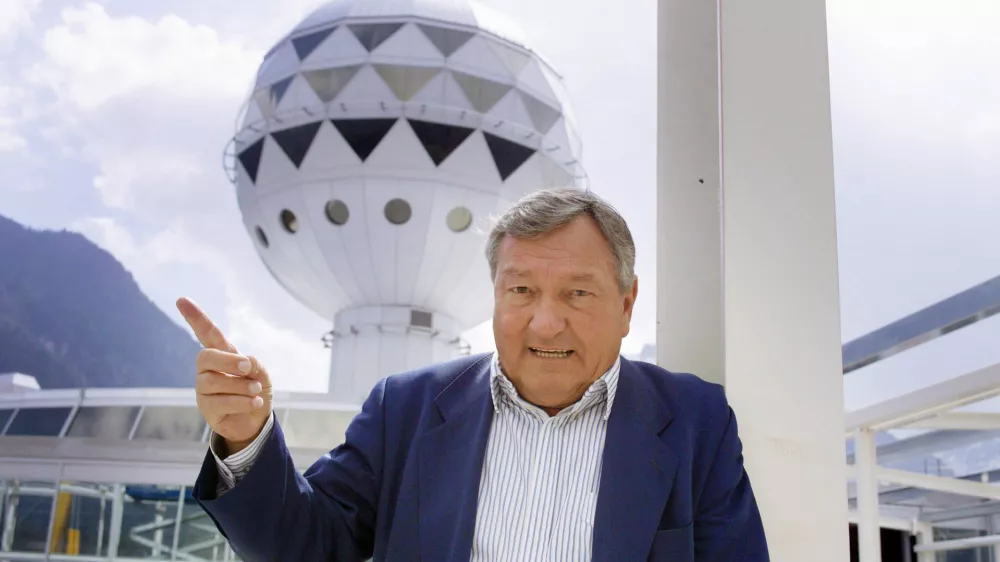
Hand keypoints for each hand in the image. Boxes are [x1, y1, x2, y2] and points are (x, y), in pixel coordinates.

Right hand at [177, 297, 272, 454]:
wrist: (257, 421)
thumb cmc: (256, 391)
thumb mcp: (262, 374)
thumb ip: (254, 364)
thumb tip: (244, 361)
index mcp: (222, 354)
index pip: (207, 333)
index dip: (196, 318)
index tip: (182, 300)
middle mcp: (208, 370)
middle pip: (205, 357)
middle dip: (228, 361)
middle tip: (249, 367)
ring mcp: (204, 390)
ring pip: (213, 382)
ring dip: (240, 386)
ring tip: (256, 391)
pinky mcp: (206, 409)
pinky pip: (219, 403)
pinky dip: (242, 402)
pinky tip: (255, 403)